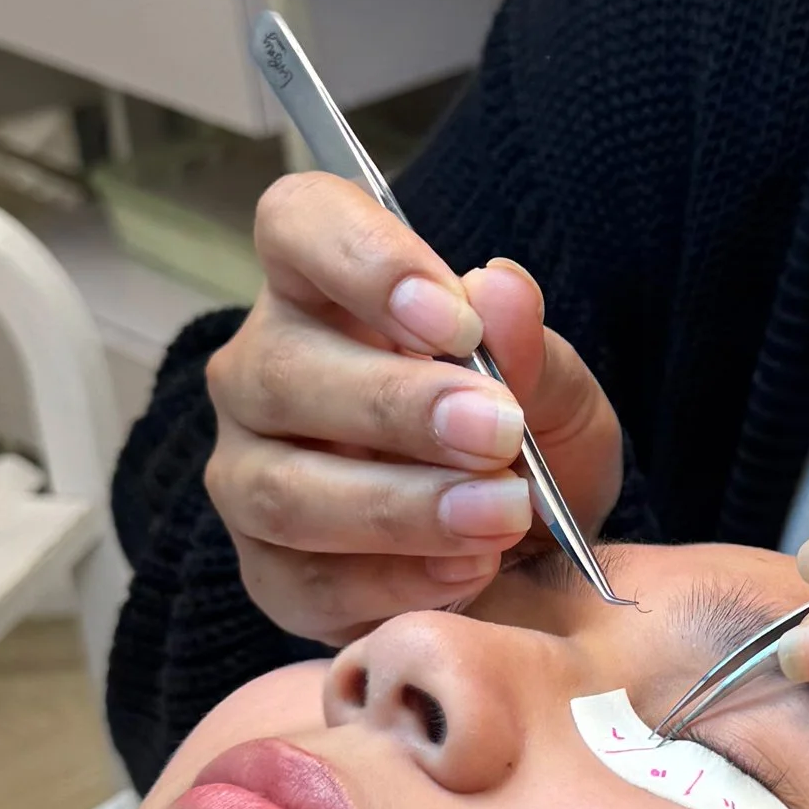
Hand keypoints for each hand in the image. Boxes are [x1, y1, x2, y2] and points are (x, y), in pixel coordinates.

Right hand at [204, 173, 622, 645]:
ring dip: (399, 504)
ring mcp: (250, 474)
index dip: (365, 260)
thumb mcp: (558, 398)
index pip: (299, 224)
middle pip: (281, 368)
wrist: (526, 562)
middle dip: (397, 405)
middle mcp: (264, 372)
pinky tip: (468, 573)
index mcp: (325, 289)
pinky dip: (393, 583)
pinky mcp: (267, 573)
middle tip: (499, 432)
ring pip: (282, 486)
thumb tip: (500, 289)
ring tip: (500, 514)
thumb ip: (531, 350)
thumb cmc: (521, 448)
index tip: (456, 320)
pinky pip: (305, 580)